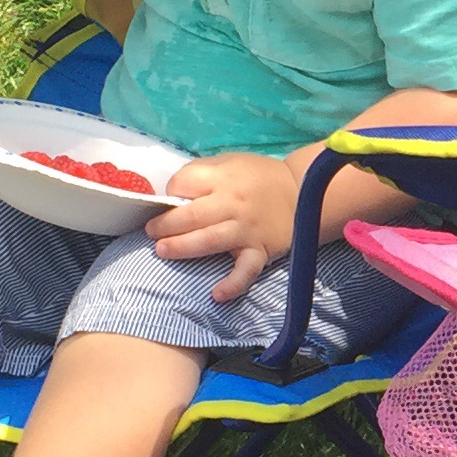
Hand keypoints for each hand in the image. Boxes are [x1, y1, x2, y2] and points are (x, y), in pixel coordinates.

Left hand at [147, 153, 303, 302]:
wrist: (304, 191)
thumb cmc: (258, 177)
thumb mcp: (231, 162)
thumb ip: (203, 173)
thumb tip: (171, 193)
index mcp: (224, 177)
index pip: (184, 183)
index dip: (171, 192)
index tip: (168, 201)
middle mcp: (234, 203)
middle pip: (191, 215)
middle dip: (165, 225)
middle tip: (152, 232)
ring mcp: (247, 229)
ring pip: (209, 241)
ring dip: (182, 248)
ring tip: (163, 250)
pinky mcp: (260, 250)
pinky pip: (246, 270)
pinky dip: (232, 284)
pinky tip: (216, 294)